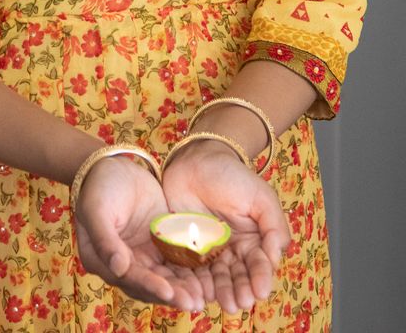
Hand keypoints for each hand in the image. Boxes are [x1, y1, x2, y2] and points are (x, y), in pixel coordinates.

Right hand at [73, 155, 212, 311]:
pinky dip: (188, 270)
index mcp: (102, 261)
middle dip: (172, 294)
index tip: (168, 292)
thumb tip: (118, 268)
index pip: (129, 278)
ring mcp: (142, 254)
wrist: (113, 165)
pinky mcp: (158, 244)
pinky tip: (206, 278)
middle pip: (149, 284)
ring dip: (182, 288)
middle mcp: (123, 264)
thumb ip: (105, 239)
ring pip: (165, 276)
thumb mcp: (97, 209)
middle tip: (193, 303)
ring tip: (202, 298)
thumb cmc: (99, 186)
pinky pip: (174, 260)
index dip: (149, 286)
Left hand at [161, 140, 290, 313]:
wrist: (196, 160)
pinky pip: (193, 269)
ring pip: (217, 277)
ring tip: (225, 304)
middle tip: (241, 303)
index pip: (259, 264)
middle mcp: (232, 250)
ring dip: (222, 292)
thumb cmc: (231, 175)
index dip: (261, 278)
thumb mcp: (261, 196)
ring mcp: (209, 251)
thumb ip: (274, 226)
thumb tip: (277, 257)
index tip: (261, 290)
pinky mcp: (186, 248)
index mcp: (253, 240)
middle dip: (241, 290)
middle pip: (239, 276)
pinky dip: (198, 282)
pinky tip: (202, 292)